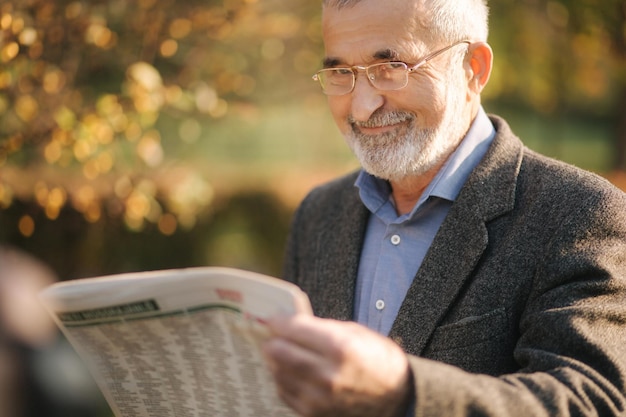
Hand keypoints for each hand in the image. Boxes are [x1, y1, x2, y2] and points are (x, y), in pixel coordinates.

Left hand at [262, 314, 411, 416]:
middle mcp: (327, 374)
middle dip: (273, 340)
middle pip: (278, 352)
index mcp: (340, 347)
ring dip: (275, 360)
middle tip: (273, 335)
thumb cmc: (379, 361)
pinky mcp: (314, 414)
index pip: (292, 329)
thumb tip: (293, 324)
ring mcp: (319, 397)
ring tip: (281, 352)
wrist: (399, 398)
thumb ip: (323, 328)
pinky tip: (290, 371)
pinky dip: (283, 379)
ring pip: (278, 373)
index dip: (278, 321)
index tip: (273, 319)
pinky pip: (285, 392)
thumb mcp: (356, 333)